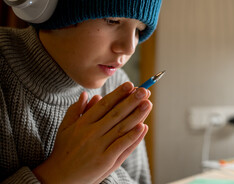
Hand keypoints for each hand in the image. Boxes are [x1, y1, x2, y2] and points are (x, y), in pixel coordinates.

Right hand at [33, 82, 151, 183]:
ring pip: (121, 128)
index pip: (104, 105)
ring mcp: (99, 147)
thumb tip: (87, 94)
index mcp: (82, 124)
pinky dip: (132, 136)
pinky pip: (121, 146)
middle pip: (115, 114)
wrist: (58, 178)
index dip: (118, 94)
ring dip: (136, 115)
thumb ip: (76, 110)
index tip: (130, 85)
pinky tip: (143, 126)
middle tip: (144, 90)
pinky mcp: (105, 161)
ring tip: (148, 104)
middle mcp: (91, 133)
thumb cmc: (64, 150)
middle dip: (131, 101)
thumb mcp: (65, 128)